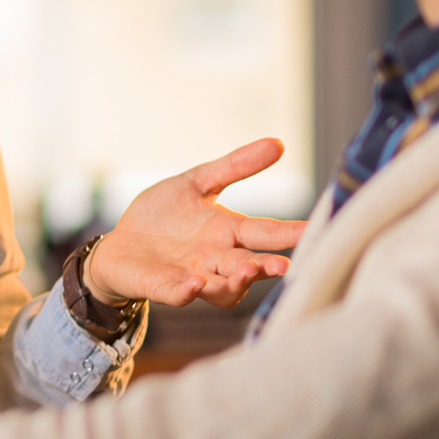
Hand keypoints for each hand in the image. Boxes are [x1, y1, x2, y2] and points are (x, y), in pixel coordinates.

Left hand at [86, 137, 304, 309]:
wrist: (119, 244)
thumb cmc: (162, 216)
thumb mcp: (196, 183)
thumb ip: (234, 167)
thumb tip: (279, 143)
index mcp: (228, 232)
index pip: (267, 232)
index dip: (293, 233)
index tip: (319, 230)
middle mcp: (216, 259)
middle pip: (250, 266)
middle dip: (268, 266)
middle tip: (284, 265)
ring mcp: (192, 276)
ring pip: (223, 288)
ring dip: (236, 282)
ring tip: (247, 271)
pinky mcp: (162, 286)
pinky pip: (178, 294)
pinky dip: (187, 291)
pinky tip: (194, 283)